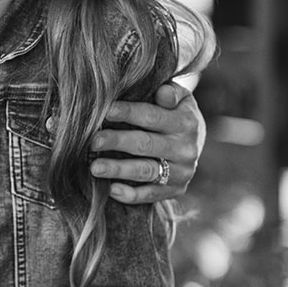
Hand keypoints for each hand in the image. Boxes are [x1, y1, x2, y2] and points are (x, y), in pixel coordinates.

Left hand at [90, 81, 204, 204]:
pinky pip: (151, 194)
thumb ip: (170, 93)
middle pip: (146, 144)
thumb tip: (162, 91)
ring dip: (119, 169)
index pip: (152, 116)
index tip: (105, 111)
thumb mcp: (179, 98)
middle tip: (93, 141)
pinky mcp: (176, 190)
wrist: (194, 142)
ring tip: (94, 167)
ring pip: (146, 171)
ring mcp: (182, 172)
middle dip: (117, 141)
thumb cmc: (175, 112)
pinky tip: (111, 189)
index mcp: (186, 123)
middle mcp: (186, 149)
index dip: (127, 113)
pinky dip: (131, 195)